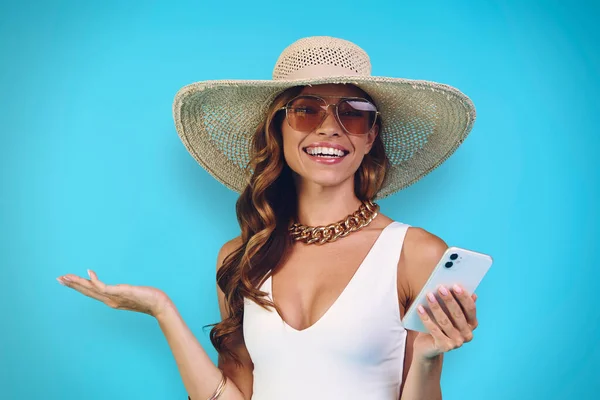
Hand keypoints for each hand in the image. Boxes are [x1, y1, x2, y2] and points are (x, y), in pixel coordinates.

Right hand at [56, 270, 170, 317]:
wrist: (158, 305)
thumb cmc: (148, 299)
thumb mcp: (132, 294)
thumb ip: (123, 292)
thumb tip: (118, 288)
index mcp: (111, 300)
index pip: (90, 292)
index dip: (77, 286)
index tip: (66, 280)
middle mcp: (110, 300)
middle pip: (87, 291)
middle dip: (72, 284)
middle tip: (58, 278)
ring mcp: (115, 297)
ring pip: (92, 289)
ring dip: (78, 282)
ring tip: (66, 276)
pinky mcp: (121, 292)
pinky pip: (104, 287)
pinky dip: (95, 281)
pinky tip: (89, 273)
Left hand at [412, 284, 477, 360]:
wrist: (428, 347)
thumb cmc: (440, 326)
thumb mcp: (449, 314)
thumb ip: (457, 303)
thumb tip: (467, 290)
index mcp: (472, 324)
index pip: (470, 308)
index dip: (463, 296)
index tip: (455, 285)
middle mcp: (467, 335)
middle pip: (458, 314)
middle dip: (449, 300)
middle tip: (440, 288)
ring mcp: (457, 342)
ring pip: (445, 321)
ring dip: (436, 307)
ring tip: (428, 295)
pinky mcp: (444, 347)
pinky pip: (434, 329)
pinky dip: (425, 317)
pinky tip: (419, 308)